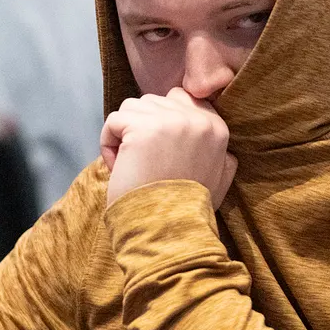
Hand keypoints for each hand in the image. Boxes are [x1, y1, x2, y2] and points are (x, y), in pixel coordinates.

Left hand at [100, 88, 237, 208]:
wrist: (167, 231)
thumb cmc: (186, 209)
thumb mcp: (219, 178)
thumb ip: (221, 154)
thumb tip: (219, 141)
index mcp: (217, 127)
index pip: (180, 98)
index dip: (161, 122)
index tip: (159, 153)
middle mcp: (197, 119)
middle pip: (153, 101)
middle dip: (141, 128)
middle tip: (144, 163)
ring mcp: (170, 121)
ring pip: (131, 108)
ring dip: (124, 135)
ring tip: (132, 166)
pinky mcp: (143, 128)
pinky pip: (113, 121)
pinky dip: (108, 144)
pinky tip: (119, 168)